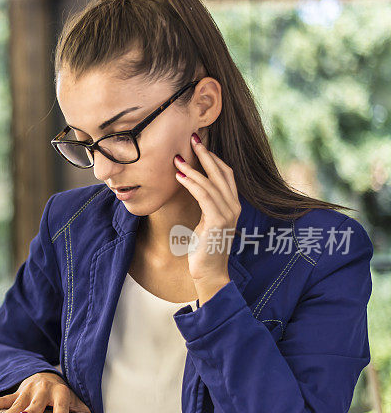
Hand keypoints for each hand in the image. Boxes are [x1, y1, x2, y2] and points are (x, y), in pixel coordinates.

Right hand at [0, 371, 90, 412]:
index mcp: (59, 391)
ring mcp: (27, 391)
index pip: (62, 401)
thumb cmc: (61, 393)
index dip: (62, 412)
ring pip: (17, 402)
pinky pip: (4, 399)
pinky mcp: (16, 393)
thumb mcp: (74, 398)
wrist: (47, 375)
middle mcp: (42, 389)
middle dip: (30, 411)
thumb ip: (82, 409)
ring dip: (8, 412)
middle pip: (36, 402)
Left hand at [173, 132, 240, 302]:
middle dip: (206, 154)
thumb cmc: (203, 249)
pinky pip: (204, 196)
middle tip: (192, 138)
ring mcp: (228, 214)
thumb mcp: (204, 222)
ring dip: (193, 168)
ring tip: (177, 158)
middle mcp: (234, 207)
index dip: (213, 158)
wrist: (209, 273)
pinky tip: (180, 176)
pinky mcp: (218, 222)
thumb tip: (192, 187)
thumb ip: (204, 205)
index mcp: (232, 205)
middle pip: (222, 172)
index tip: (198, 144)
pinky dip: (192, 184)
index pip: (226, 174)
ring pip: (211, 183)